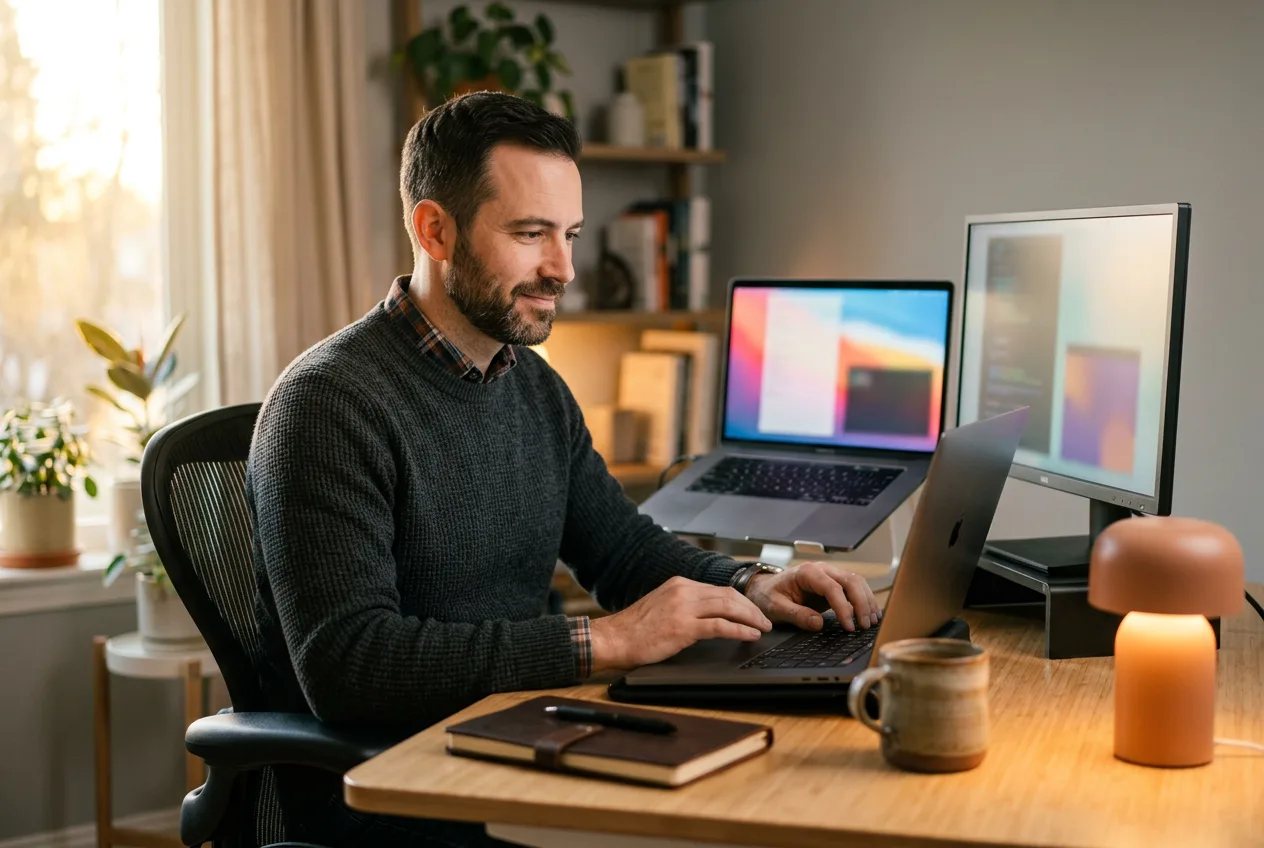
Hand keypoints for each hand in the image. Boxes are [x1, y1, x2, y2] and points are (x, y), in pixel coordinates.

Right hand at [589, 576, 772, 672]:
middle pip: (728, 595)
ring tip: (763, 628)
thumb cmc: (634, 629)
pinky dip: (740, 630)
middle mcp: (683, 590)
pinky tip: (750, 635)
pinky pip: (720, 626)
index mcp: (679, 584)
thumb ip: (684, 605)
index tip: (752, 610)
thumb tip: (709, 615)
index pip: (718, 589)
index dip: (740, 600)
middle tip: (765, 620)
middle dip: (751, 608)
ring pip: (728, 607)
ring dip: (751, 618)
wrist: (613, 639)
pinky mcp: (683, 627)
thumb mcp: (661, 607)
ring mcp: (683, 607)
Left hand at [743, 561, 880, 631]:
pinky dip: (863, 599)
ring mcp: (829, 574)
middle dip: (861, 603)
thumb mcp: (776, 607)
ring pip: (856, 582)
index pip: (832, 588)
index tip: (849, 626)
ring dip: (866, 600)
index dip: (843, 607)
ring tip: (871, 622)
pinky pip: (853, 587)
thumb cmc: (768, 595)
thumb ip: (796, 615)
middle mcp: (821, 570)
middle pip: (850, 580)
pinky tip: (869, 614)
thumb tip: (818, 624)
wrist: (764, 587)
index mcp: (806, 573)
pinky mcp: (833, 583)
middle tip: (865, 625)